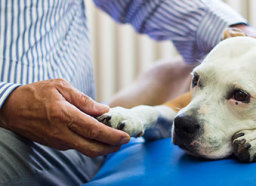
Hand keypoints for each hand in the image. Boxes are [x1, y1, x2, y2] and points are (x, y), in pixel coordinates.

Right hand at [0, 79, 129, 156]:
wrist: (11, 108)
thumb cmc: (36, 93)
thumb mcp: (61, 86)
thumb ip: (84, 100)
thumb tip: (104, 109)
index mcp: (65, 115)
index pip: (94, 130)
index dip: (112, 136)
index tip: (125, 137)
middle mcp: (62, 132)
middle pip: (92, 147)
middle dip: (111, 147)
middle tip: (123, 142)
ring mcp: (58, 141)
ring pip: (85, 149)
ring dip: (102, 147)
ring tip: (114, 139)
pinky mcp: (55, 144)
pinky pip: (77, 146)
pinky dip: (90, 144)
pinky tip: (97, 136)